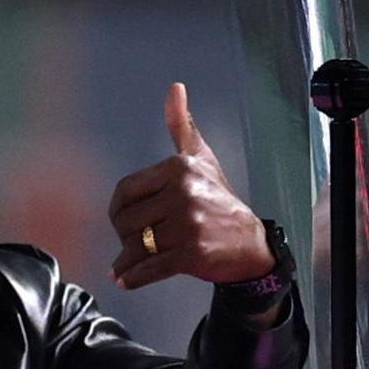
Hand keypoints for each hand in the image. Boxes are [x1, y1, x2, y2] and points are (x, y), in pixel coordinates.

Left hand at [105, 83, 274, 290]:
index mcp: (179, 168)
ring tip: (128, 263)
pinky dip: (133, 277)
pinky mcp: (190, 254)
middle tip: (133, 242)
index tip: (124, 220)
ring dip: (127, 260)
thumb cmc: (220, 200)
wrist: (250, 242)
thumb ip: (182, 126)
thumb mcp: (202, 159)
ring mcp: (187, 224)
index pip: (124, 191)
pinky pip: (148, 268)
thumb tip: (175, 88)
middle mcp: (183, 193)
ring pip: (135, 246)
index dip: (118, 210)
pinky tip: (125, 279)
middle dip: (125, 236)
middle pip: (126, 221)